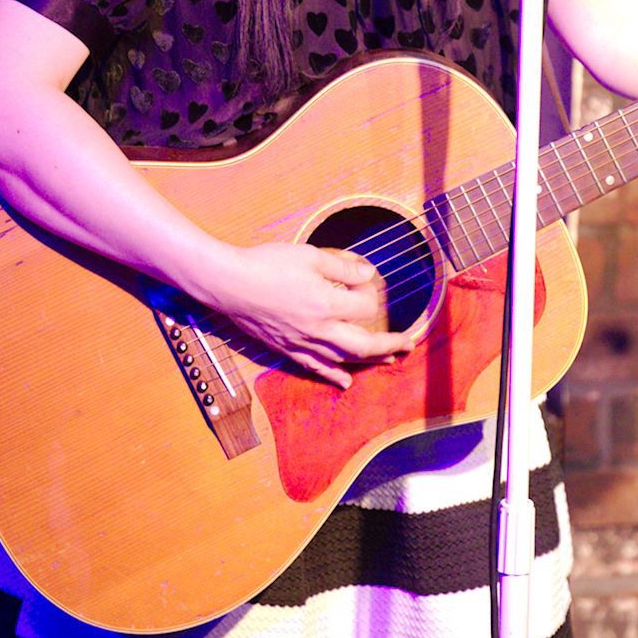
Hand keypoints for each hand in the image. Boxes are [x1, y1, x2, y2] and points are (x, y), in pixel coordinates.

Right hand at [200, 243, 413, 387]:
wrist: (229, 283)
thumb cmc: (267, 264)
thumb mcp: (310, 255)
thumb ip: (342, 266)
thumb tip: (367, 274)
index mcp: (326, 304)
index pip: (364, 308)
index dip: (370, 294)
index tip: (365, 281)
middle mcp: (317, 329)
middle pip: (362, 345)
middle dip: (389, 345)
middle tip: (408, 344)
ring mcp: (301, 343)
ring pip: (342, 360)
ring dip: (368, 361)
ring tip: (389, 359)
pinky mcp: (286, 348)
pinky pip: (314, 367)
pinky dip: (333, 376)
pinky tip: (345, 382)